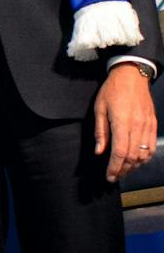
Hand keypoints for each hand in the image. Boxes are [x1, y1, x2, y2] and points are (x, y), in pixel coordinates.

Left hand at [94, 63, 156, 183]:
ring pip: (144, 154)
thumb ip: (100, 131)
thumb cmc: (112, 90)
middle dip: (123, 170)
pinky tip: (136, 161)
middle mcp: (137, 126)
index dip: (114, 167)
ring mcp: (147, 126)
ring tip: (123, 170)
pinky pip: (151, 147)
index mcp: (121, 122)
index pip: (120, 152)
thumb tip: (99, 152)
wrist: (131, 76)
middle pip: (133, 156)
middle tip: (114, 176)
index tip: (109, 176)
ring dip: (134, 166)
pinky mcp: (153, 125)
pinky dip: (144, 157)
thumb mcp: (99, 108)